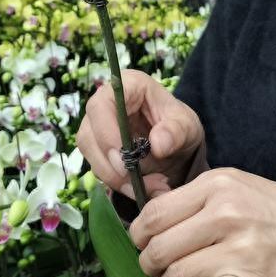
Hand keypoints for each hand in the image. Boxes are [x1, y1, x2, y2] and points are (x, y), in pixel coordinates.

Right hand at [76, 69, 204, 198]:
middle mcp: (105, 105)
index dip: (106, 132)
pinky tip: (142, 190)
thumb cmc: (180, 126)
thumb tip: (158, 144)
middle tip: (137, 182)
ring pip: (90, 156)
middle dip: (111, 164)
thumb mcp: (187, 126)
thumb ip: (177, 132)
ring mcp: (97, 129)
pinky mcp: (98, 151)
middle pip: (88, 134)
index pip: (102, 104)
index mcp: (127, 86)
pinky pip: (99, 170)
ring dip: (116, 179)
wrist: (178, 147)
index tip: (124, 158)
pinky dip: (120, 185)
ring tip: (150, 187)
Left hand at [128, 167, 275, 276]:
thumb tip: (149, 219)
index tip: (141, 241)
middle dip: (148, 261)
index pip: (155, 213)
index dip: (139, 232)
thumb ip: (197, 197)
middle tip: (154, 265)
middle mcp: (226, 214)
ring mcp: (238, 252)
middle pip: (158, 245)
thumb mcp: (238, 185)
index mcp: (219, 185)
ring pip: (173, 274)